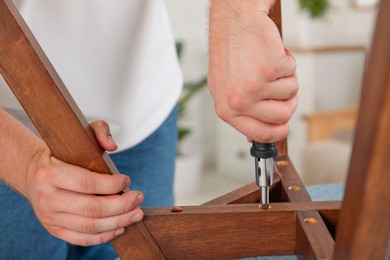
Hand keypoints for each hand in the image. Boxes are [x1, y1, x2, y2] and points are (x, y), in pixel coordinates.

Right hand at [24, 120, 143, 245]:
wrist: (33, 173)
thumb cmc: (62, 154)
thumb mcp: (79, 134)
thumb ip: (99, 131)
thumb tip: (113, 146)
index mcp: (50, 174)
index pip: (87, 183)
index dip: (112, 185)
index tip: (128, 180)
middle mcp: (47, 198)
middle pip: (92, 208)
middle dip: (121, 205)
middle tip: (139, 198)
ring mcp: (49, 217)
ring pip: (90, 226)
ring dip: (118, 222)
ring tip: (137, 214)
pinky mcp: (54, 229)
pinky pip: (82, 238)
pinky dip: (104, 236)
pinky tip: (120, 227)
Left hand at [208, 0, 297, 142]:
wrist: (234, 21)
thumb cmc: (230, 52)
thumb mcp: (226, 89)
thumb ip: (240, 113)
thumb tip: (254, 135)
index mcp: (226, 110)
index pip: (259, 134)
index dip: (277, 133)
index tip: (284, 128)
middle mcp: (239, 102)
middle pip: (283, 117)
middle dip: (287, 100)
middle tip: (277, 84)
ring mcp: (255, 87)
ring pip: (291, 93)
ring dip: (285, 77)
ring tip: (267, 63)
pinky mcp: (270, 69)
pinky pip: (293, 73)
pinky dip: (287, 61)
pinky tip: (270, 52)